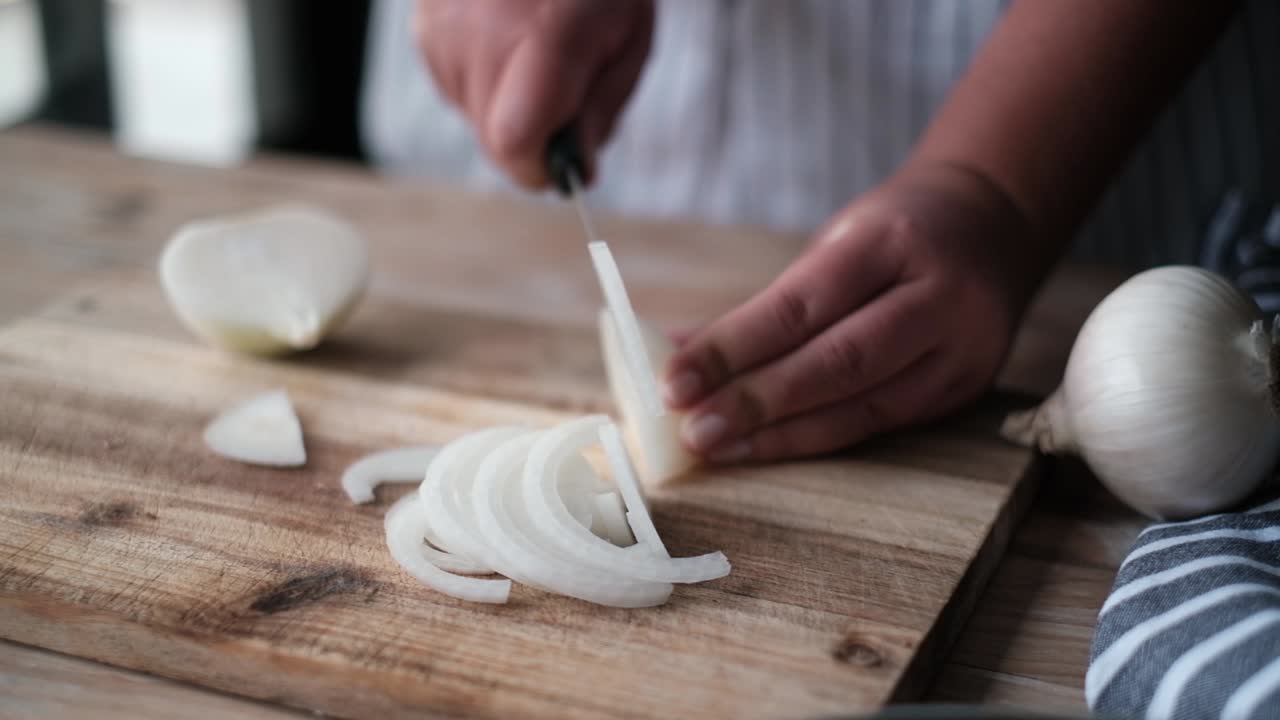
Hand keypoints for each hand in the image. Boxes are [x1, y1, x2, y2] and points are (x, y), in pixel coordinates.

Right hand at [414, 0, 653, 188]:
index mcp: (542, 38)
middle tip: (562, 96)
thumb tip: (576, 170)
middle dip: (531, 139)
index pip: (514, 143)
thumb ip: (600, 111)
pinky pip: (453, 86)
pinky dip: (482, 78)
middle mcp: (480, 35)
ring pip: (472, 116)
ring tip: (535, 50)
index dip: (539, 167)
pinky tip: (505, 36)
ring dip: (506, 105)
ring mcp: (442, 28)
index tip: (561, 164)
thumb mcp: (629, 39)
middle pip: (492, 140)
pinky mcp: (423, 24)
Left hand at [663, 163, 1036, 461]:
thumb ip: (764, 304)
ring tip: (718, 449)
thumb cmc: (893, 233)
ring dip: (782, 436)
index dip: (733, 349)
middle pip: (838, 363)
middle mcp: (937, 296)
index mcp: (891, 241)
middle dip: (757, 402)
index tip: (674, 382)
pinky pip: (882, 424)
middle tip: (693, 431)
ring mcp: (961, 349)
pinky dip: (819, 439)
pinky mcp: (965, 388)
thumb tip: (674, 352)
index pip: (801, 306)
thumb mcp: (832, 243)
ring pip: (864, 407)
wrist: (994, 223)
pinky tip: (769, 448)